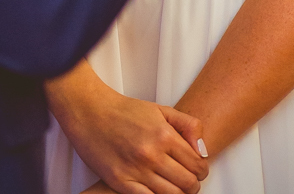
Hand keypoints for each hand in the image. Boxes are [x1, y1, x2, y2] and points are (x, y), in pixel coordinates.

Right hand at [47, 64, 207, 193]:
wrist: (89, 112)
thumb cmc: (123, 111)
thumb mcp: (160, 109)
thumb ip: (187, 125)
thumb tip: (204, 150)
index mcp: (164, 134)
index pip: (198, 164)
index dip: (202, 170)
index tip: (197, 169)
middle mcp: (152, 154)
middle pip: (188, 184)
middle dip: (193, 184)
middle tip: (187, 180)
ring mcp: (136, 170)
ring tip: (173, 185)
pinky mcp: (120, 182)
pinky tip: (156, 190)